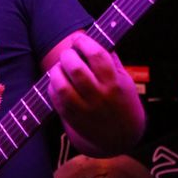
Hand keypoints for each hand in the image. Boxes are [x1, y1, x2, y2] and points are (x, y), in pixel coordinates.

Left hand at [47, 35, 143, 155]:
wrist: (121, 138)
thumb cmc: (122, 102)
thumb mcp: (125, 80)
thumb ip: (111, 60)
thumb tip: (94, 38)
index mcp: (114, 83)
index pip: (97, 55)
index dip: (84, 42)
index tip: (78, 39)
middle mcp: (99, 96)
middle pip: (76, 69)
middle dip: (67, 56)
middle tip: (68, 54)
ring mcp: (84, 109)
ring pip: (62, 86)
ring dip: (56, 72)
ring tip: (60, 68)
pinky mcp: (72, 118)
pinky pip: (56, 99)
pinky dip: (53, 87)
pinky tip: (58, 83)